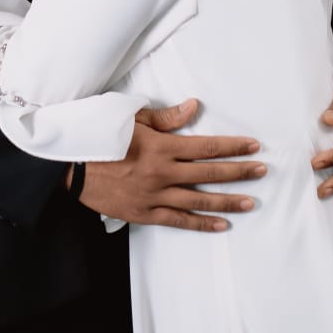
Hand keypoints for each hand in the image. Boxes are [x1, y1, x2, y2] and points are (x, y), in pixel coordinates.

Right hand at [79, 99, 265, 231]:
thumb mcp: (131, 119)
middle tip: (262, 171)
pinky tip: (220, 225)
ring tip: (250, 202)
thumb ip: (166, 117)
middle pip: (209, 173)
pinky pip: (178, 220)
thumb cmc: (100, 136)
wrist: (71, 167)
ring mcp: (154, 195)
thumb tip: (194, 107)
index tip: (253, 146)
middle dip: (239, 171)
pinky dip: (200, 223)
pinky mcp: (144, 213)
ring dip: (227, 201)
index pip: (206, 146)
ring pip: (198, 200)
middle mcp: (162, 172)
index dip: (232, 146)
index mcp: (161, 146)